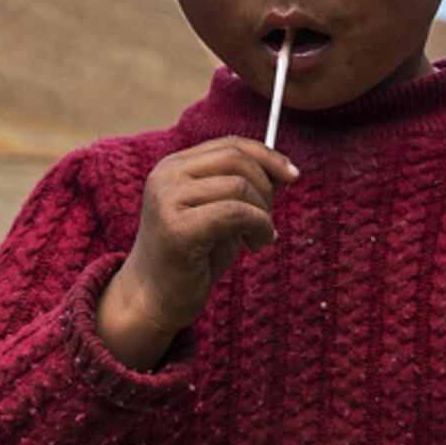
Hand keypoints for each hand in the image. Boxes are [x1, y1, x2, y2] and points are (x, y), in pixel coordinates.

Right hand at [96, 138, 294, 369]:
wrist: (153, 300)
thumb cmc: (191, 259)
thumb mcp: (221, 216)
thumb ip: (245, 191)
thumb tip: (284, 172)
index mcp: (174, 167)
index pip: (229, 144)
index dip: (266, 156)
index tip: (292, 175)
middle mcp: (166, 176)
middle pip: (236, 159)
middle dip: (266, 187)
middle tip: (267, 220)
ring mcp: (167, 199)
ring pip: (239, 187)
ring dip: (262, 214)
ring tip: (259, 238)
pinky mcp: (177, 228)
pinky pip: (235, 213)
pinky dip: (258, 226)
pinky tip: (256, 245)